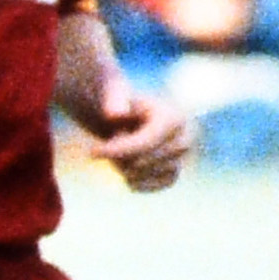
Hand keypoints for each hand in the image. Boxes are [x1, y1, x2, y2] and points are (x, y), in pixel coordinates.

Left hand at [75, 74, 192, 191]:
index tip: (92, 152)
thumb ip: (114, 99)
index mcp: (175, 117)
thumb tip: (115, 114)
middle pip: (145, 161)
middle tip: (110, 142)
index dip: (119, 150)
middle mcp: (186, 138)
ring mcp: (183, 157)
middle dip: (120, 155)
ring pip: (146, 174)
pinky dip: (136, 182)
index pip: (148, 142)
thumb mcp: (114, 93)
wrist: (128, 117)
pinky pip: (155, 185)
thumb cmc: (121, 103)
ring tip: (119, 151)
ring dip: (123, 167)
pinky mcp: (175, 172)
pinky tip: (124, 170)